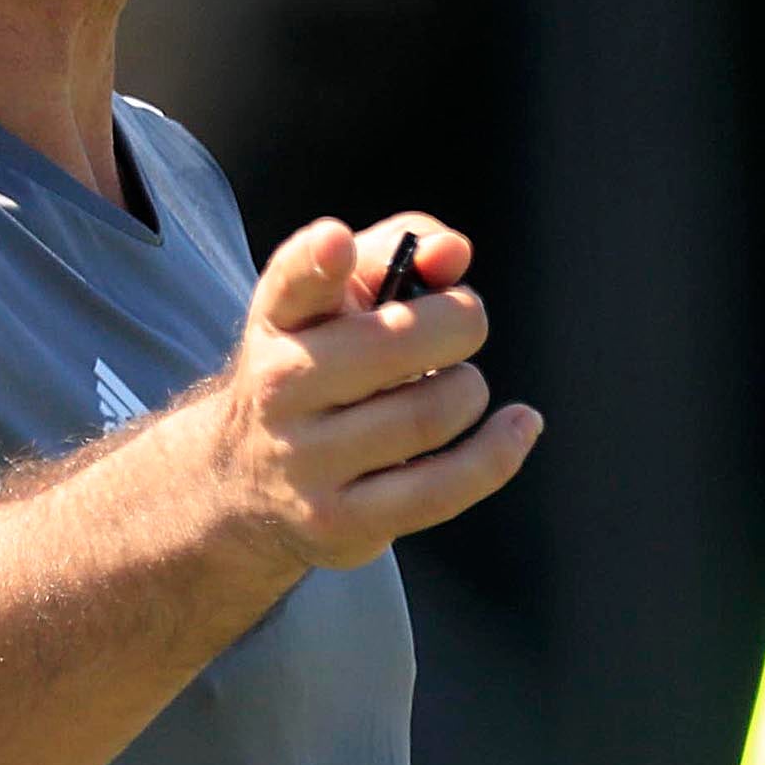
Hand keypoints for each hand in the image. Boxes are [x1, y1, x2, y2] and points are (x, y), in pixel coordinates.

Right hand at [199, 215, 540, 569]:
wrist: (247, 478)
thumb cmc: (322, 364)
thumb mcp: (342, 298)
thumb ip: (399, 251)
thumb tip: (453, 252)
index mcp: (278, 320)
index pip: (291, 282)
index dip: (317, 259)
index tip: (337, 243)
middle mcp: (279, 387)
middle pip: (394, 344)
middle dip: (459, 323)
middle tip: (463, 325)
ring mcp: (305, 461)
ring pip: (428, 415)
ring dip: (468, 389)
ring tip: (457, 387)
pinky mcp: (340, 521)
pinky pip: (442, 489)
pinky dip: (498, 453)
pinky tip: (518, 425)